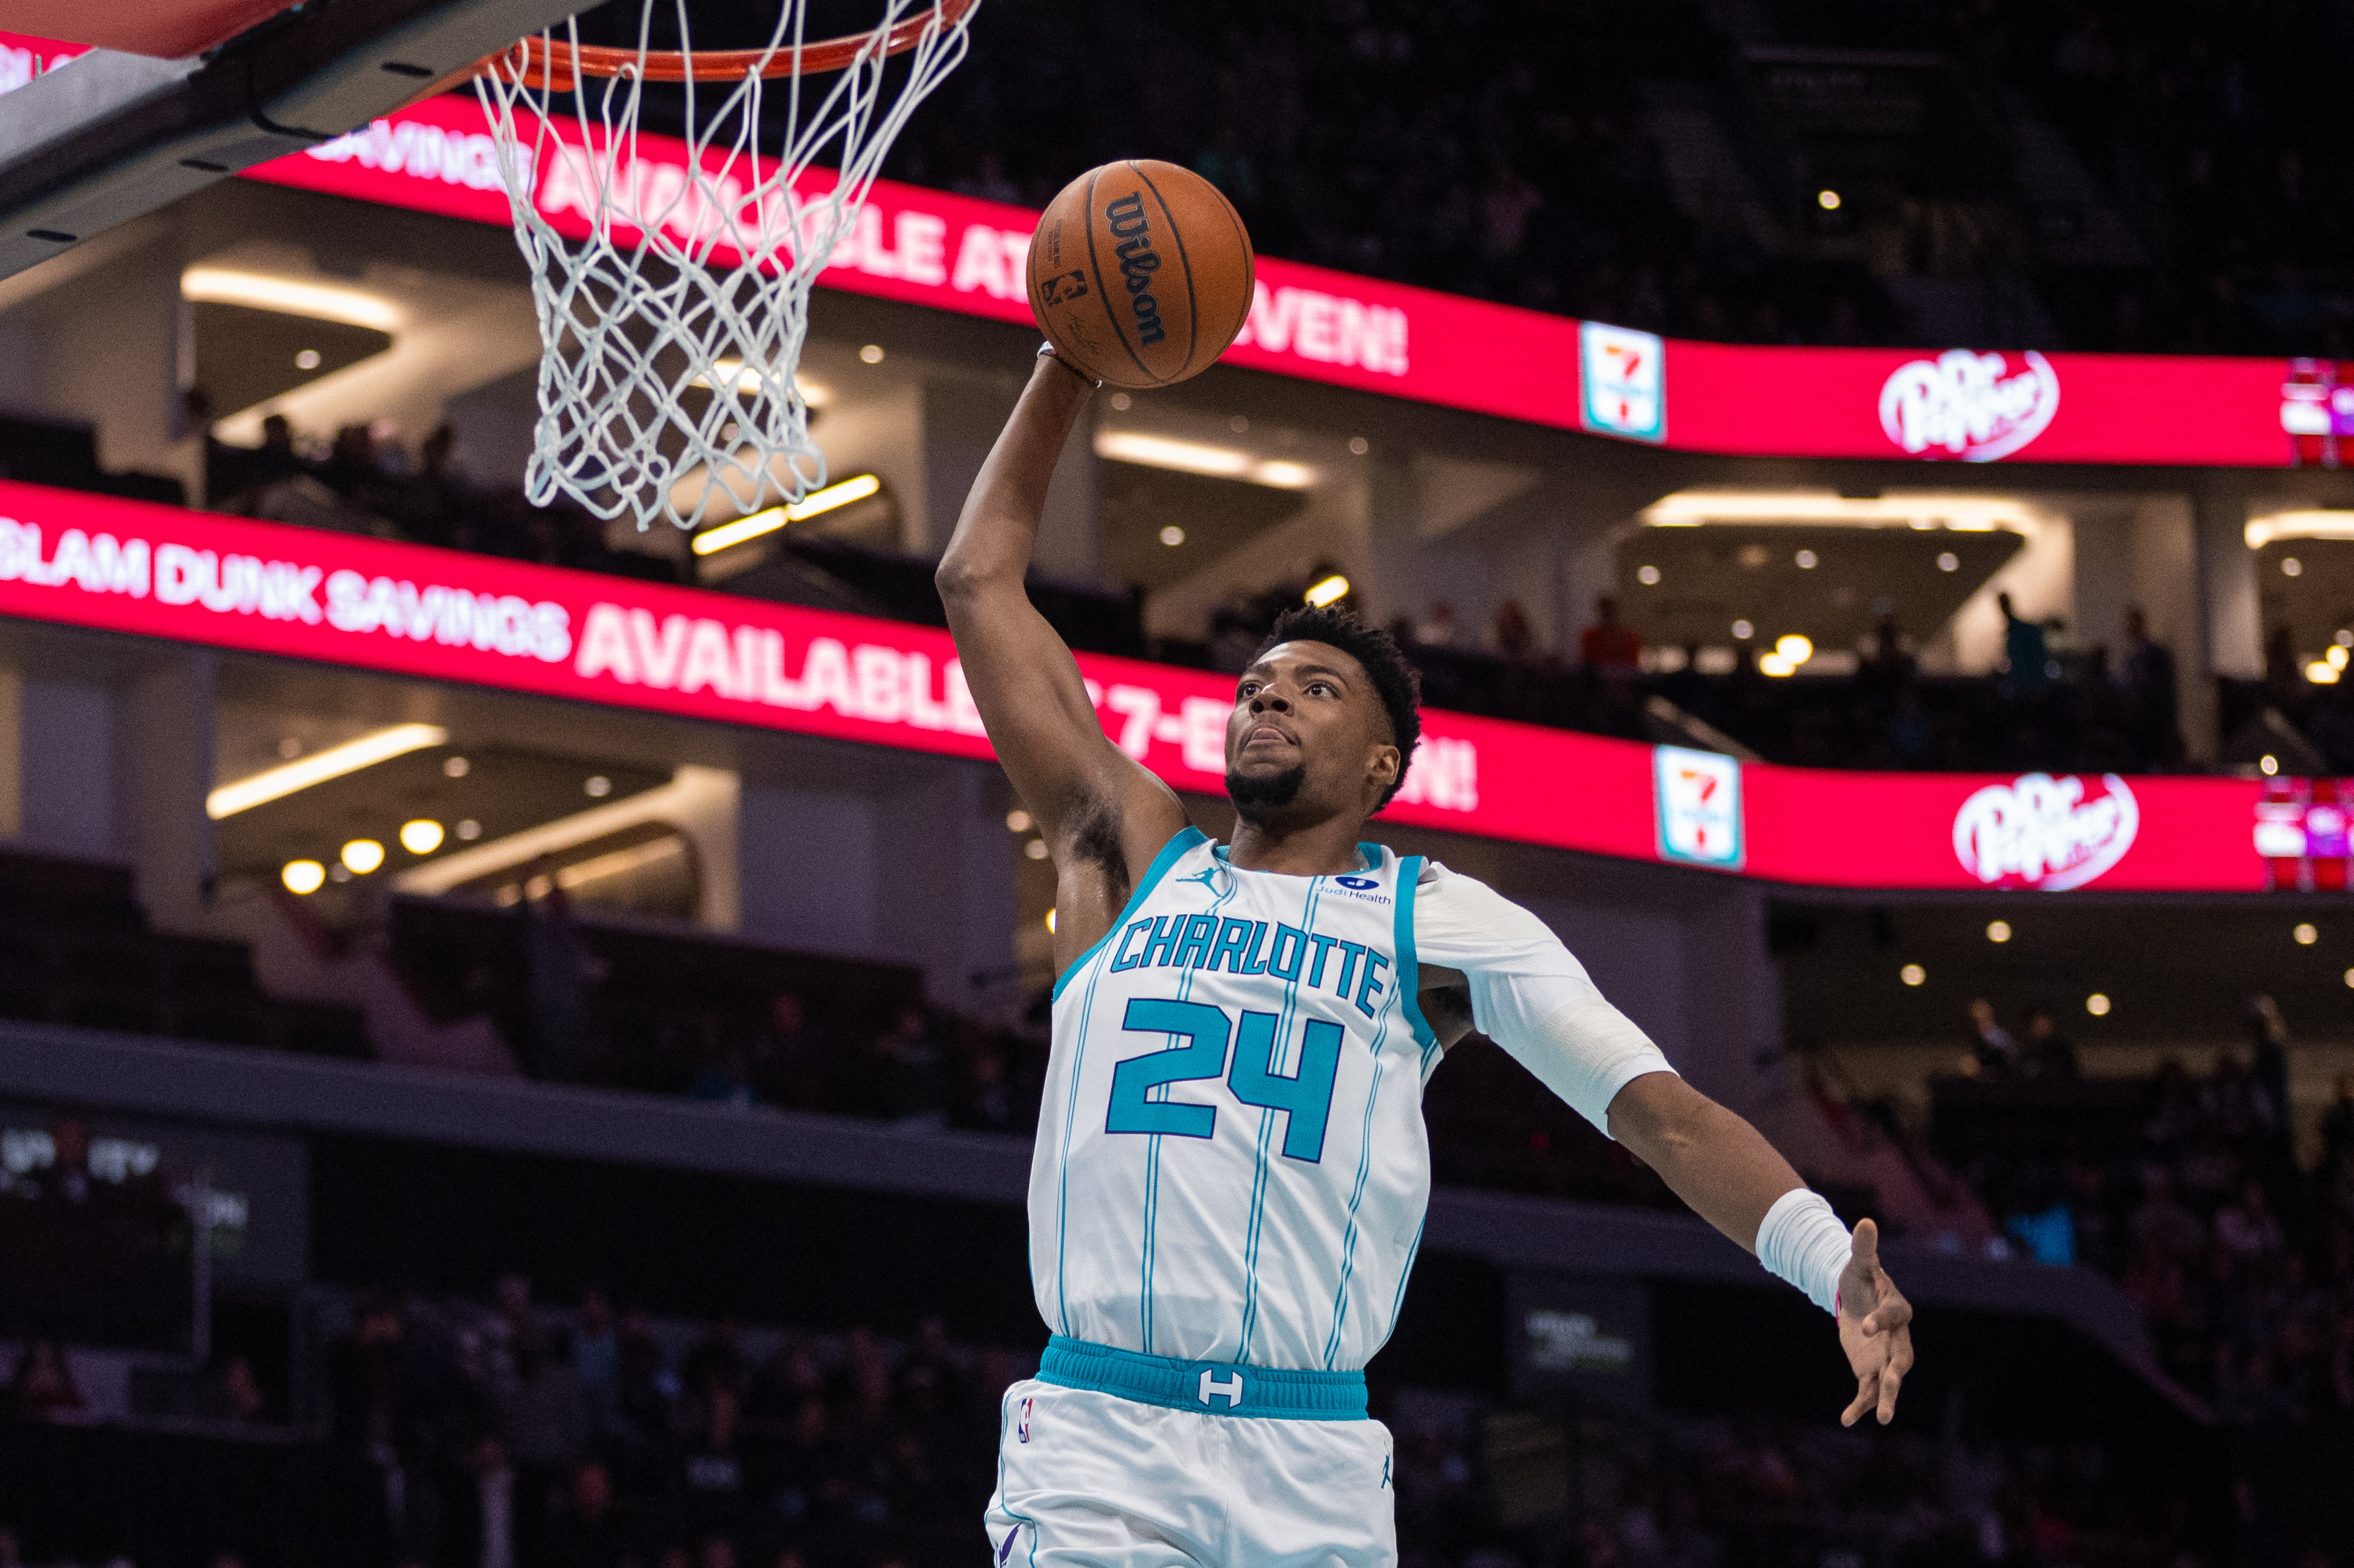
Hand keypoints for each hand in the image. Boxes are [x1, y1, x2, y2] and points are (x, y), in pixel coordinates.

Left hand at [1835, 1218, 1913, 1425]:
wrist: (1855, 1299)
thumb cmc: (1861, 1278)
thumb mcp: (1860, 1264)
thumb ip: (1864, 1247)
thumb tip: (1866, 1221)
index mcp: (1897, 1308)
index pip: (1895, 1316)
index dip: (1882, 1320)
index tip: (1865, 1324)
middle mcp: (1897, 1336)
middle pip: (1902, 1357)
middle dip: (1896, 1373)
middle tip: (1890, 1386)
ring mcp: (1885, 1356)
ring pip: (1890, 1380)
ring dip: (1885, 1398)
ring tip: (1881, 1418)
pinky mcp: (1870, 1369)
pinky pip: (1867, 1390)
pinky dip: (1859, 1404)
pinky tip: (1847, 1419)